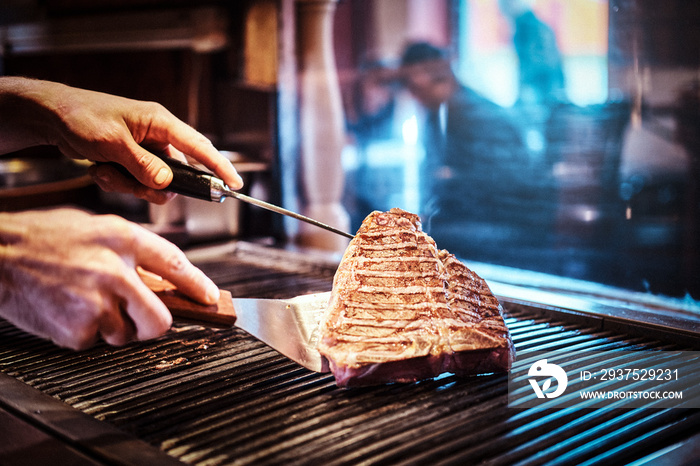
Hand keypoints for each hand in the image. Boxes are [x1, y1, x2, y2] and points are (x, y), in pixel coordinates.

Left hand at [0, 77, 242, 202]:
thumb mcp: (112, 143)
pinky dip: (118, 182)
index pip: (199, 146)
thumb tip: (168, 184)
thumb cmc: (81, 117)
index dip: (219, 167)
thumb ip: (143, 165)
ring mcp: (144, 149)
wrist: (50, 116)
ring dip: (131, 185)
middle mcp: (156, 136)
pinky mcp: (131, 159)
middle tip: (141, 189)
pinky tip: (99, 168)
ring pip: (154, 181)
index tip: (235, 185)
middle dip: (157, 186)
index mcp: (160, 122)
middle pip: (176, 173)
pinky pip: (136, 182)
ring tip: (106, 171)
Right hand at [0, 208, 219, 349]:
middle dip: (153, 324)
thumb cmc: (44, 237)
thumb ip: (131, 251)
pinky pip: (95, 342)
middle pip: (160, 321)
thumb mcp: (96, 228)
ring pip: (126, 335)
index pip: (174, 264)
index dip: (197, 284)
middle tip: (141, 317)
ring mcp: (96, 304)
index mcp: (122, 239)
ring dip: (112, 326)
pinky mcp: (76, 330)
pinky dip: (84, 333)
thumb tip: (161, 278)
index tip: (209, 298)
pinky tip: (68, 309)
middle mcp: (115, 272)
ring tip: (85, 300)